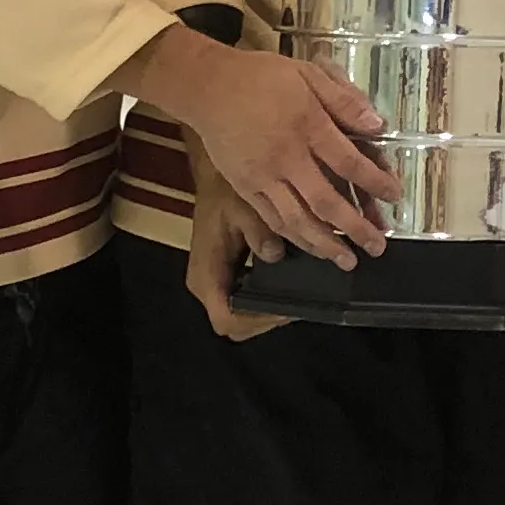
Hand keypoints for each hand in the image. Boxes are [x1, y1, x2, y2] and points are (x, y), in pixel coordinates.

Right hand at [121, 26, 393, 263]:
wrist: (208, 86)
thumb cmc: (261, 77)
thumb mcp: (308, 74)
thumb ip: (343, 100)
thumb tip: (378, 126)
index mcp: (306, 125)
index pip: (349, 161)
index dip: (375, 182)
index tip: (395, 195)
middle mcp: (285, 157)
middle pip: (326, 201)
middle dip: (356, 228)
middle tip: (378, 246)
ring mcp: (262, 177)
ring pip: (297, 220)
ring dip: (325, 244)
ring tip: (347, 260)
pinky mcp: (244, 188)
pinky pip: (272, 219)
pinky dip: (294, 238)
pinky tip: (311, 247)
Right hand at [185, 160, 290, 341]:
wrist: (217, 179)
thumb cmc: (227, 192)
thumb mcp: (245, 207)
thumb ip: (259, 232)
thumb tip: (275, 254)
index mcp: (206, 274)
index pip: (227, 318)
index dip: (258, 319)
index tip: (287, 307)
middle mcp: (205, 286)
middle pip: (235, 326)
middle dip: (267, 320)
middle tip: (299, 305)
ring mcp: (213, 286)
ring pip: (239, 319)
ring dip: (267, 314)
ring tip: (296, 298)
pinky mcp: (222, 280)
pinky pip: (241, 304)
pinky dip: (263, 304)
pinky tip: (284, 289)